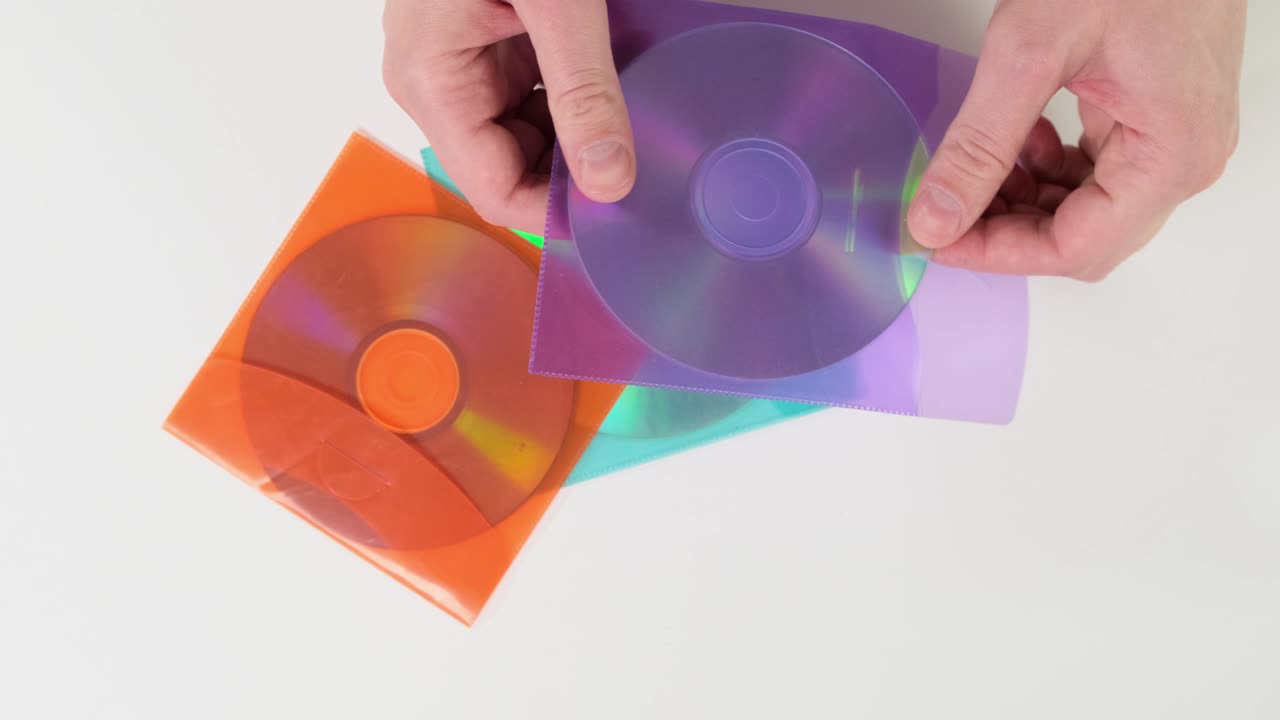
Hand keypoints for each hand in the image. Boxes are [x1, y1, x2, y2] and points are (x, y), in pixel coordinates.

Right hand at [382, 0, 636, 232]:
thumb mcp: (558, 2)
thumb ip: (584, 90)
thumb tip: (609, 179)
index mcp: (432, 85)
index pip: (496, 193)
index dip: (558, 209)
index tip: (624, 203)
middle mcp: (433, 83)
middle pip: (512, 167)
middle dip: (575, 169)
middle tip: (644, 156)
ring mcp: (455, 60)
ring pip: (525, 133)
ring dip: (577, 132)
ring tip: (634, 111)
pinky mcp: (481, 37)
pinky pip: (528, 93)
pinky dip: (571, 97)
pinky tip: (611, 81)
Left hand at [906, 0, 1245, 280]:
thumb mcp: (1031, 51)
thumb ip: (979, 144)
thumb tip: (935, 216)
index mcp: (1171, 157)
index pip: (1073, 249)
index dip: (996, 253)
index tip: (936, 240)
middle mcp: (1184, 157)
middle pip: (1082, 239)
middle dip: (1006, 231)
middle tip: (942, 211)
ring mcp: (1174, 136)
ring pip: (1087, 209)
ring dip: (1024, 201)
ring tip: (973, 171)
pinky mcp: (1157, 113)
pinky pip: (1097, 170)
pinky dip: (1048, 168)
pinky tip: (1017, 139)